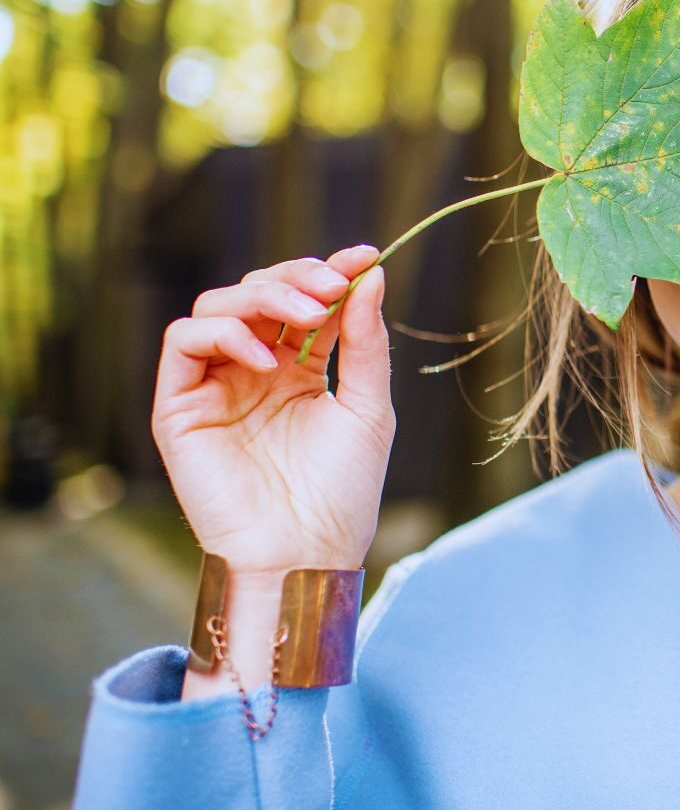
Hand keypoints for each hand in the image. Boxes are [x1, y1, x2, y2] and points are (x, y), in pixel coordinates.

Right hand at [152, 246, 394, 575]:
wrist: (304, 553)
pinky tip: (267, 360)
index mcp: (298, 372)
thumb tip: (370, 275)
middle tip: (333, 284)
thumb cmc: (340, 492)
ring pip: (218, 306)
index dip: (332, 274)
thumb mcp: (367, 408)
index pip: (307, 305)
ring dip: (264, 298)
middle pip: (259, 294)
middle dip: (297, 278)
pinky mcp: (180, 407)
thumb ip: (365, 343)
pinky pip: (184, 342)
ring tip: (308, 316)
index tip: (364, 256)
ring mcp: (215, 387)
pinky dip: (224, 334)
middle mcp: (253, 373)